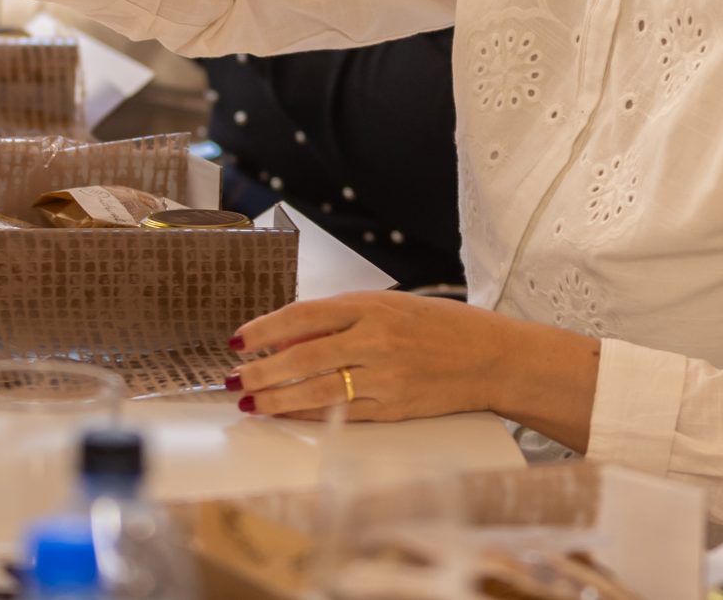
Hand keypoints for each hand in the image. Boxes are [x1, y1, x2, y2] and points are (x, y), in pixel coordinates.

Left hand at [227, 292, 551, 423]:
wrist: (491, 358)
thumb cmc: (440, 327)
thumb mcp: (390, 307)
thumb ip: (341, 320)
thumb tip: (286, 338)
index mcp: (372, 307)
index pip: (304, 315)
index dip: (265, 328)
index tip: (238, 339)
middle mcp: (376, 340)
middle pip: (303, 355)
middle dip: (261, 368)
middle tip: (231, 378)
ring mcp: (385, 377)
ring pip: (317, 390)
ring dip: (276, 398)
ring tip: (248, 401)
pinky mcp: (394, 409)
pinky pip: (340, 415)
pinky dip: (308, 416)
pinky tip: (285, 416)